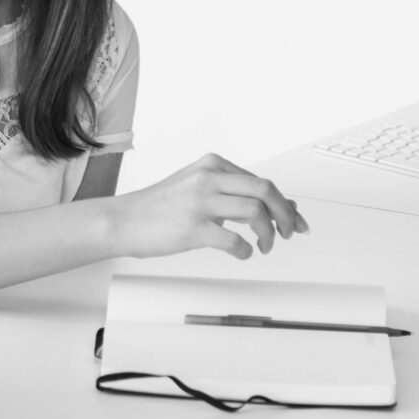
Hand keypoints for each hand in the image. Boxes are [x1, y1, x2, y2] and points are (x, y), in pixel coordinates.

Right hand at [117, 154, 306, 262]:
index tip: (295, 219)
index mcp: (212, 165)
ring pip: (255, 212)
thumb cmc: (159, 207)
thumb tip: (274, 206)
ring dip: (268, 233)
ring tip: (264, 245)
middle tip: (289, 232)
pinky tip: (243, 252)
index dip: (285, 203)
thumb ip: (232, 193)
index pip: (261, 181)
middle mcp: (208, 178)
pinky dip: (245, 249)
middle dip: (286, 214)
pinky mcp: (193, 227)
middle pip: (265, 190)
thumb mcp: (198, 188)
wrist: (123, 220)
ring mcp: (200, 202)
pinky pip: (233, 240)